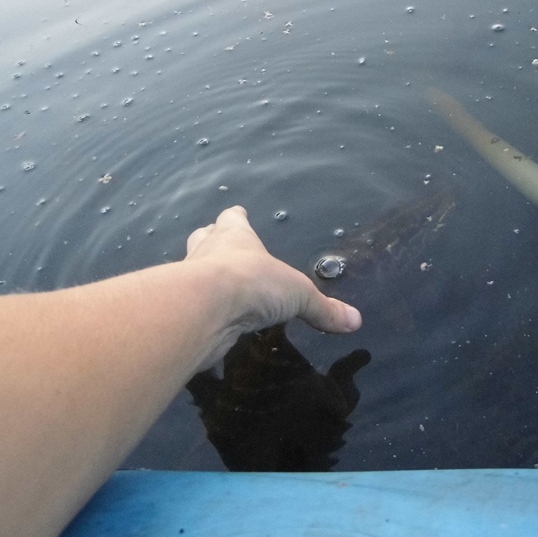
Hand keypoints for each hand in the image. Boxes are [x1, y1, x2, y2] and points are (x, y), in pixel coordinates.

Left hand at [185, 206, 361, 335]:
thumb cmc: (253, 281)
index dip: (237, 218)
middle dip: (212, 240)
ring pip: (191, 269)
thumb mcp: (299, 294)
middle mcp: (208, 251)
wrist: (206, 308)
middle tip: (223, 248)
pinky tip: (209, 322)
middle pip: (204, 237)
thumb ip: (324, 308)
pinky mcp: (182, 310)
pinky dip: (200, 312)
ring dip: (201, 276)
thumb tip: (355, 320)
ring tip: (216, 288)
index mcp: (235, 236)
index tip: (238, 214)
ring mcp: (189, 280)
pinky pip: (192, 306)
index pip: (233, 219)